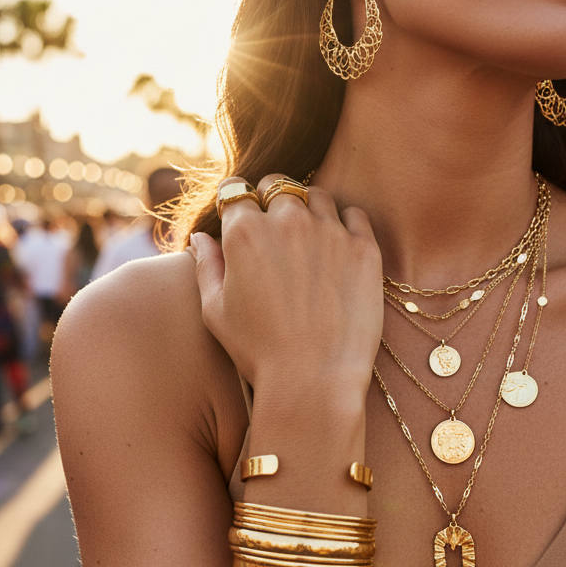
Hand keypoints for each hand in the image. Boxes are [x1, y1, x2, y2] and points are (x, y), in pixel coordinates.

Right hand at [188, 174, 382, 400]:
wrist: (313, 381)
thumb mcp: (215, 311)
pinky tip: (338, 247)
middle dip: (271, 199)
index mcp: (245, 232)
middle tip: (274, 227)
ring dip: (308, 208)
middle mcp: (287, 221)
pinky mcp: (364, 248)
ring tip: (308, 238)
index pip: (236, 189)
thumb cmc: (258, 352)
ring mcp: (330, 231)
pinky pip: (355, 215)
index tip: (239, 215)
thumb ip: (206, 266)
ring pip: (317, 196)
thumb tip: (200, 239)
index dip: (235, 201)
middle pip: (277, 185)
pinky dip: (345, 224)